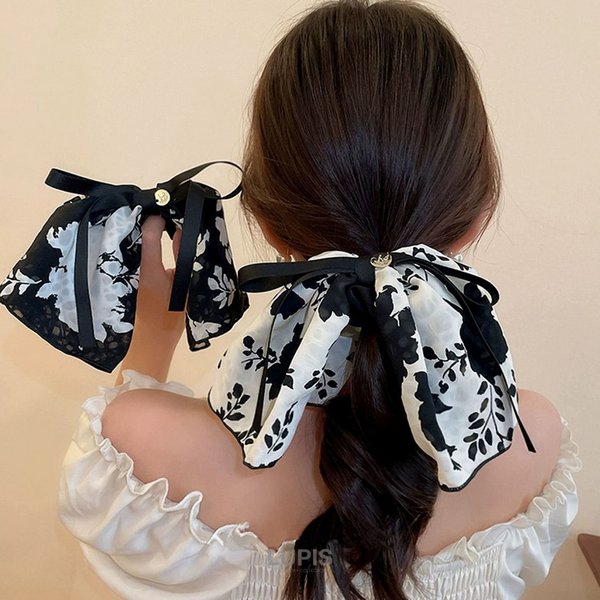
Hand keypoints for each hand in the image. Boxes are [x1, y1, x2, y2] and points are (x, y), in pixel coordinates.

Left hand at [133, 214, 184, 344]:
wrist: (151, 341)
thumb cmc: (171, 316)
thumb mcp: (184, 286)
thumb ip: (182, 257)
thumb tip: (181, 231)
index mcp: (149, 268)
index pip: (149, 232)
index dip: (158, 218)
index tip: (169, 212)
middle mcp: (134, 267)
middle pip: (138, 235)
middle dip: (150, 223)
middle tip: (167, 215)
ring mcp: (127, 272)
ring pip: (135, 245)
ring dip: (146, 234)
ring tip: (162, 227)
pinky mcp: (125, 277)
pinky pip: (134, 255)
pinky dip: (142, 248)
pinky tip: (153, 245)